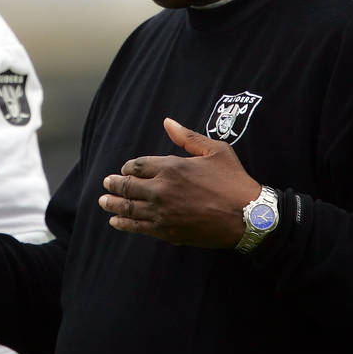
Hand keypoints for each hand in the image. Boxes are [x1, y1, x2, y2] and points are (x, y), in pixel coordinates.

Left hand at [99, 118, 261, 247]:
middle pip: (128, 186)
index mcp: (171, 167)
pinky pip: (138, 227)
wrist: (248, 217)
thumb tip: (167, 122)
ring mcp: (162, 212)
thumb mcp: (215, 151)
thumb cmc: (234, 181)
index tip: (125, 170)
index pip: (137, 166)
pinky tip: (115, 222)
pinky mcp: (167, 231)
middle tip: (106, 183)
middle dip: (114, 184)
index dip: (128, 168)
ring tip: (104, 201)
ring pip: (129, 207)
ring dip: (113, 204)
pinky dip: (124, 224)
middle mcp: (161, 189)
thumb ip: (188, 137)